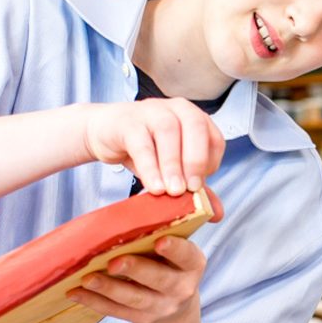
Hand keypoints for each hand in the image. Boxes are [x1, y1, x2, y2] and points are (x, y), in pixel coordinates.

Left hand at [67, 235, 206, 322]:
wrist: (175, 300)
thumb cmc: (169, 259)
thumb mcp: (175, 243)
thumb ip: (161, 226)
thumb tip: (137, 203)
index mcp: (192, 264)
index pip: (186, 256)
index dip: (175, 249)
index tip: (160, 240)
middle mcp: (181, 288)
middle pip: (158, 279)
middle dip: (135, 270)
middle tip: (113, 261)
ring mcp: (162, 306)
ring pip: (134, 298)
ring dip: (108, 288)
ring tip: (86, 278)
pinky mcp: (142, 319)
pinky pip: (116, 311)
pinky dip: (95, 302)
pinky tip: (76, 292)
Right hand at [83, 99, 224, 195]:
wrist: (104, 132)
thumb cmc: (144, 146)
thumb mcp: (172, 167)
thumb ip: (194, 187)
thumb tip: (216, 214)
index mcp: (194, 117)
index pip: (214, 137)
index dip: (211, 162)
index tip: (200, 186)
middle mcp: (177, 109)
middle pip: (195, 128)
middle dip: (195, 161)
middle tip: (190, 190)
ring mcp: (152, 111)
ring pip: (168, 132)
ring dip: (172, 165)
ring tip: (172, 191)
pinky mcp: (128, 122)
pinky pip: (141, 143)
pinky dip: (150, 167)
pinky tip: (154, 186)